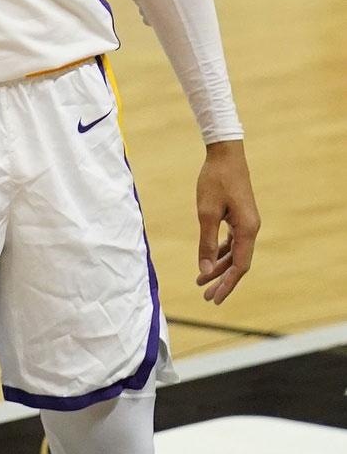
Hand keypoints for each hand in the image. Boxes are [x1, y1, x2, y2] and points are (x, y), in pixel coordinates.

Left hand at [195, 140, 259, 303]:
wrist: (225, 155)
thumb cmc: (214, 181)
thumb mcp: (206, 212)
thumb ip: (206, 241)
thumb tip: (204, 269)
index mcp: (247, 229)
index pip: (240, 265)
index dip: (227, 283)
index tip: (213, 298)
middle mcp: (251, 229)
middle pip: (238, 263)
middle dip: (222, 280)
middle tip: (206, 296)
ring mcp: (246, 223)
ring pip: (234, 253)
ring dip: (219, 267)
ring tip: (201, 281)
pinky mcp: (239, 217)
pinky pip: (232, 242)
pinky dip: (220, 252)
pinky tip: (208, 260)